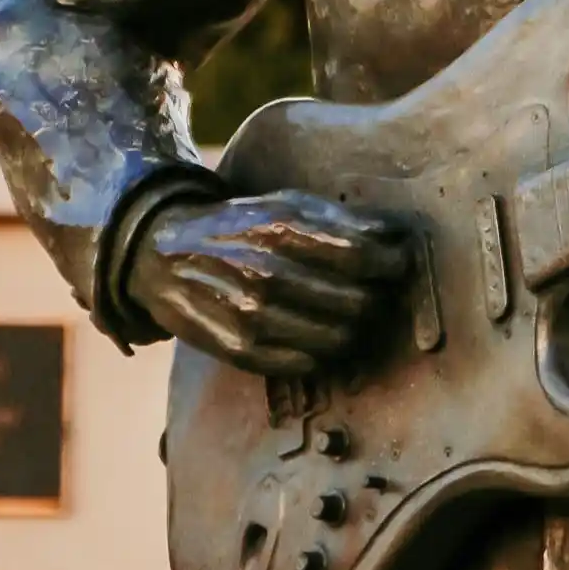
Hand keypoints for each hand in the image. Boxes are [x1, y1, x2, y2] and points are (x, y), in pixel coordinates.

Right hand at [126, 189, 407, 375]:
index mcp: (282, 229)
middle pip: (357, 301)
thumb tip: (394, 237)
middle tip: (378, 293)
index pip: (362, 255)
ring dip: (356, 330)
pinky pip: (306, 364)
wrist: (167, 255)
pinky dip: (323, 353)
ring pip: (338, 339)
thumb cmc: (241, 226)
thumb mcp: (286, 205)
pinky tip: (321, 335)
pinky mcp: (240, 351)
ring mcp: (252, 316)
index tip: (401, 263)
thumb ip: (340, 221)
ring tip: (353, 316)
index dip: (393, 262)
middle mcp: (267, 273)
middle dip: (378, 298)